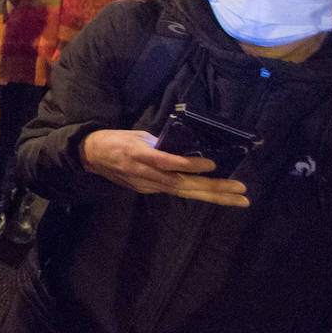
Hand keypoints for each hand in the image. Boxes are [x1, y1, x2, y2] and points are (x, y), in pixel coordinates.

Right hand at [81, 129, 249, 206]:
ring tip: (238, 198)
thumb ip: (160, 143)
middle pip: (183, 185)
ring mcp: (147, 185)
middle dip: (214, 188)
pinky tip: (216, 193)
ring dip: (213, 195)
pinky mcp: (147, 190)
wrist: (89, 156)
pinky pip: (176, 191)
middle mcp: (146, 174)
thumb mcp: (137, 135)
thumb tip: (184, 146)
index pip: (168, 163)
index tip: (212, 164)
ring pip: (184, 192)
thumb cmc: (113, 140)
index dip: (190, 165)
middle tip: (241, 191)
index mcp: (140, 156)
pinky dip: (197, 192)